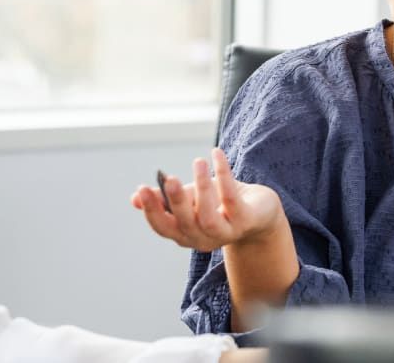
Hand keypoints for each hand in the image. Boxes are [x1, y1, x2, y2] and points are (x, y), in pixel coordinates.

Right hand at [131, 148, 284, 252]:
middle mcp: (203, 239)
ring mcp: (226, 232)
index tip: (142, 189)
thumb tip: (134, 199)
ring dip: (202, 189)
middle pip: (185, 224)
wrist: (259, 211)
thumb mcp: (190, 198)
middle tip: (169, 178)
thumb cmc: (220, 203)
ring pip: (208, 217)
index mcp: (185, 234)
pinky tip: (217, 154)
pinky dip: (224, 175)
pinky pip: (232, 199)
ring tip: (198, 162)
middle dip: (175, 201)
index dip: (152, 211)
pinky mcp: (246, 220)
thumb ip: (166, 199)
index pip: (164, 228)